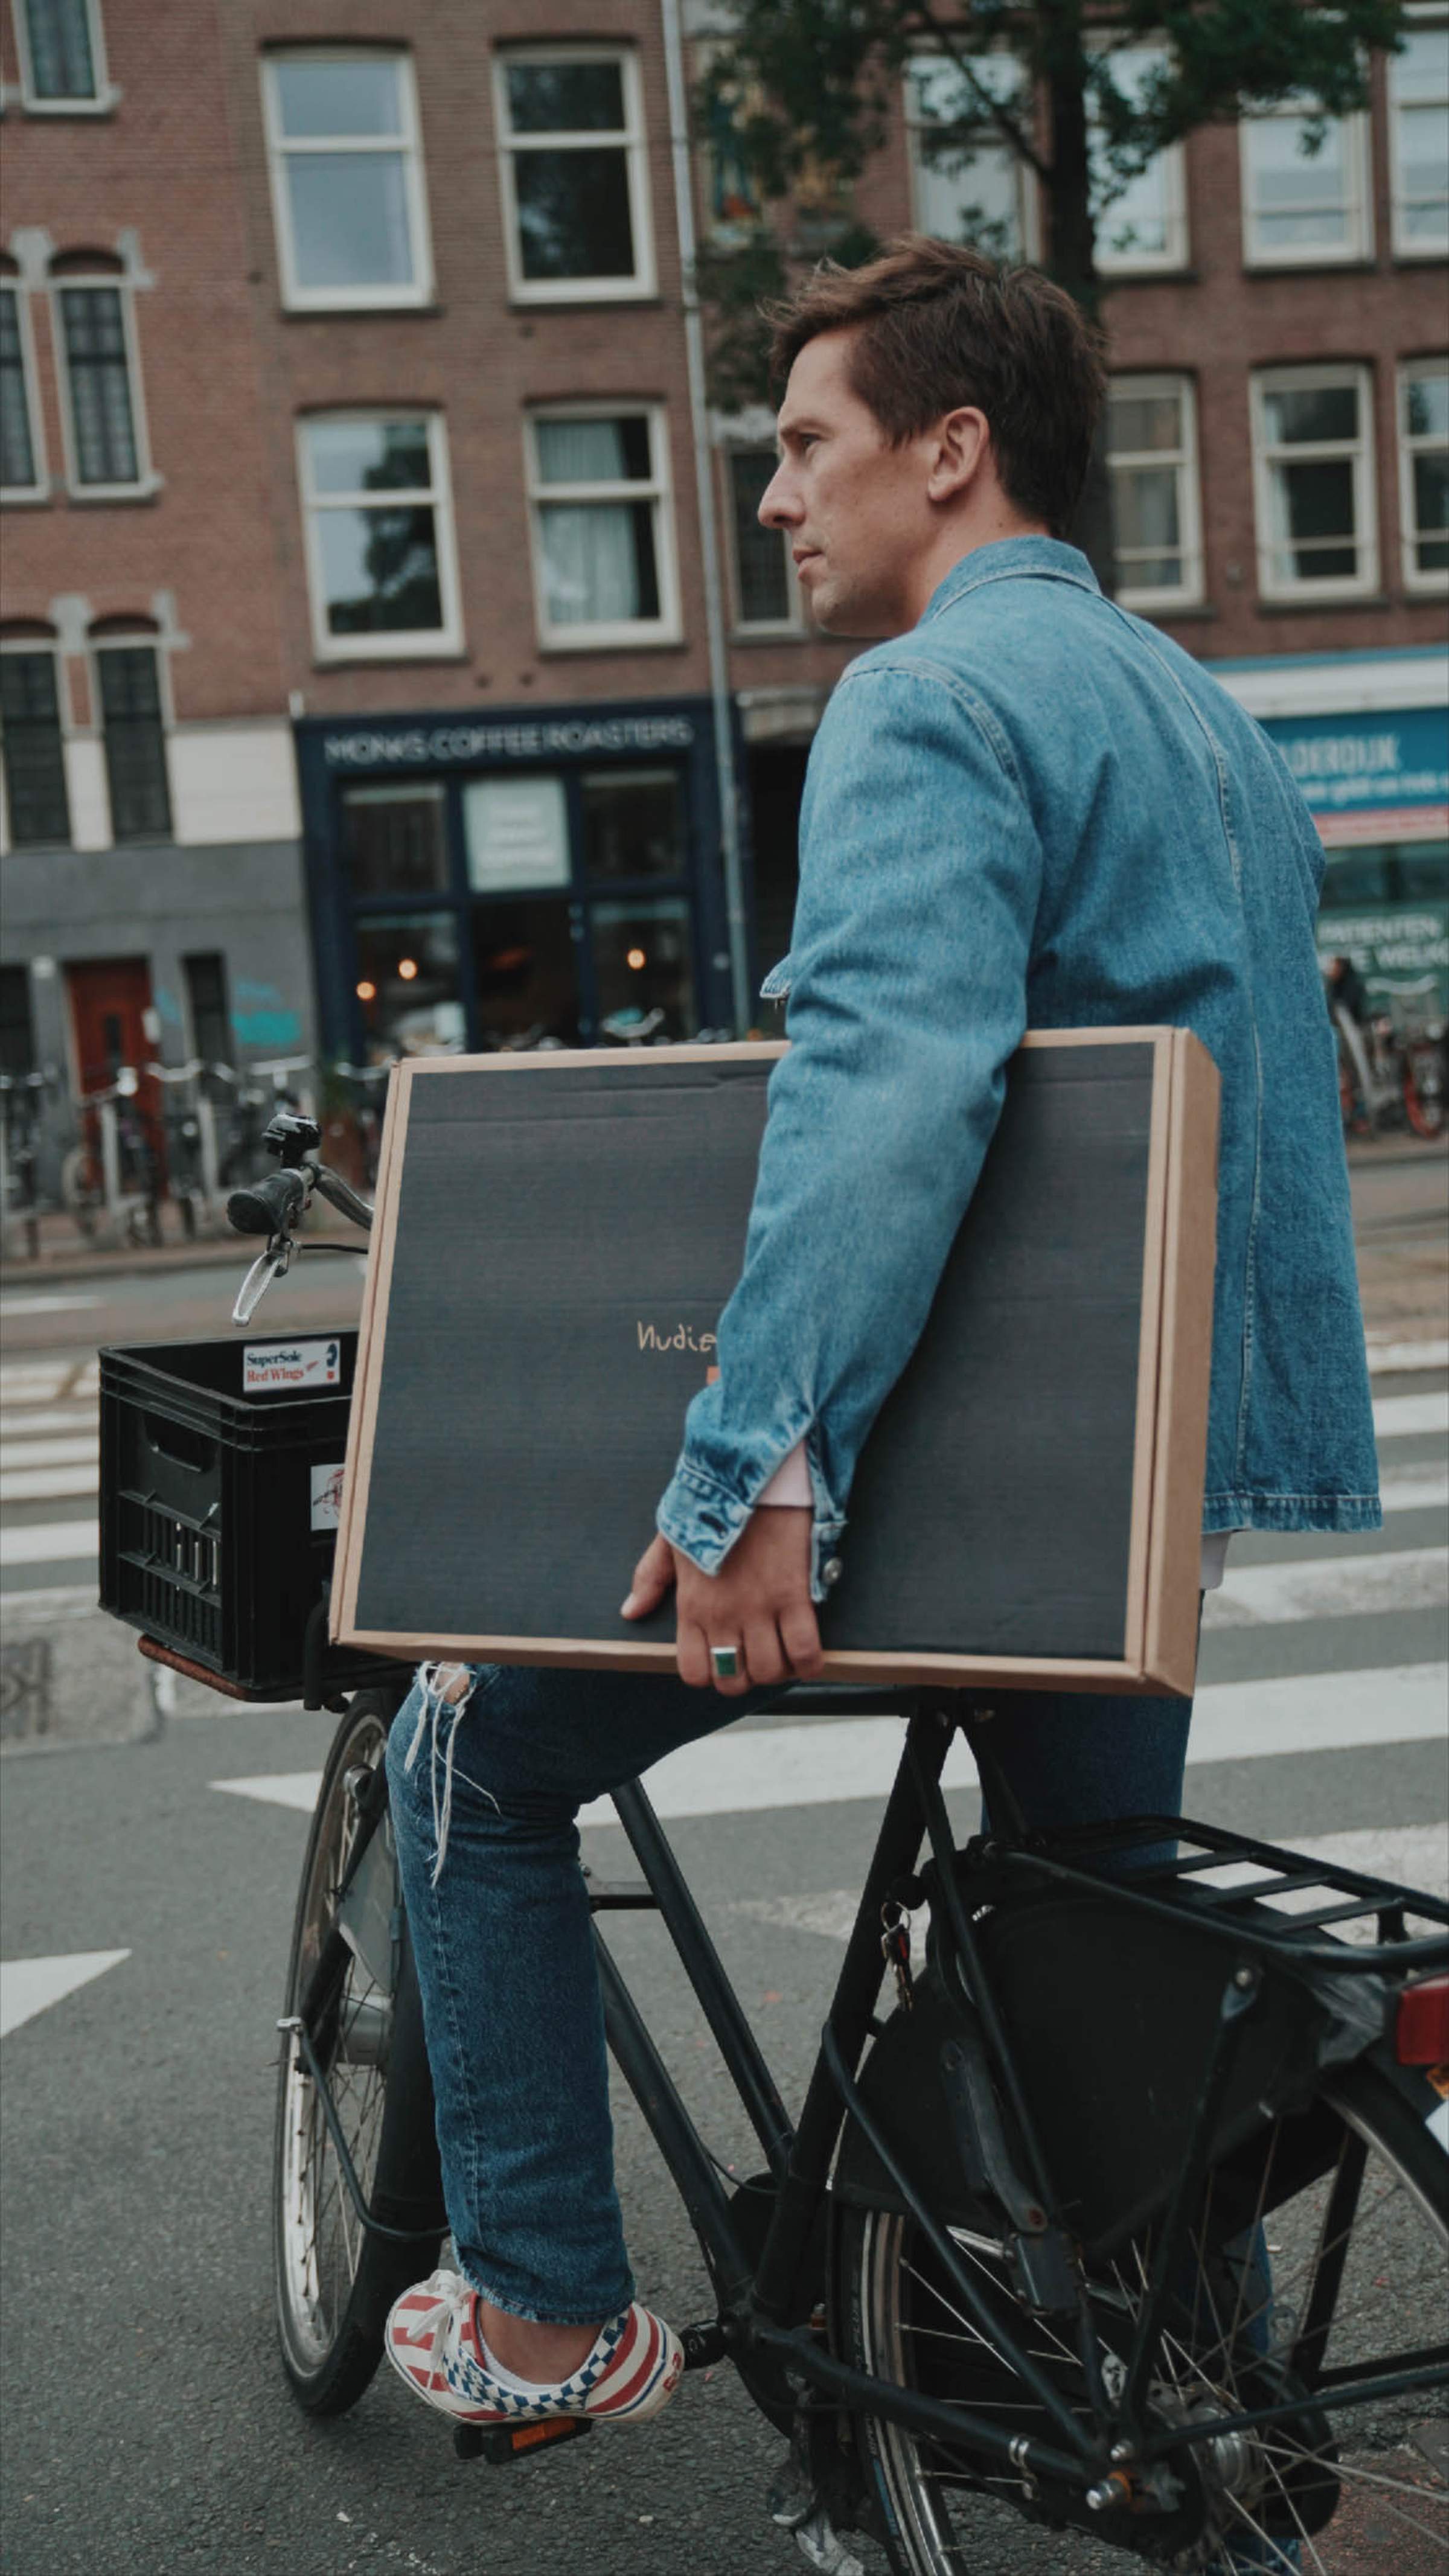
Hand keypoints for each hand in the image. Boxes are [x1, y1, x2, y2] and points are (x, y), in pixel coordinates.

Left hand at [621, 1509, 823, 1694]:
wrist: (754, 1475)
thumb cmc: (712, 1504)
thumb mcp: (670, 1539)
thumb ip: (649, 1578)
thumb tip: (631, 1611)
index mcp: (691, 1606)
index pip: (693, 1672)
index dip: (710, 1674)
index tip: (723, 1659)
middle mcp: (723, 1615)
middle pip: (734, 1680)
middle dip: (746, 1676)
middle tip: (756, 1656)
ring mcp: (759, 1608)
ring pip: (770, 1671)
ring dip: (778, 1669)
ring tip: (783, 1651)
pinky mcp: (794, 1596)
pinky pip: (806, 1650)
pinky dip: (809, 1661)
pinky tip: (807, 1650)